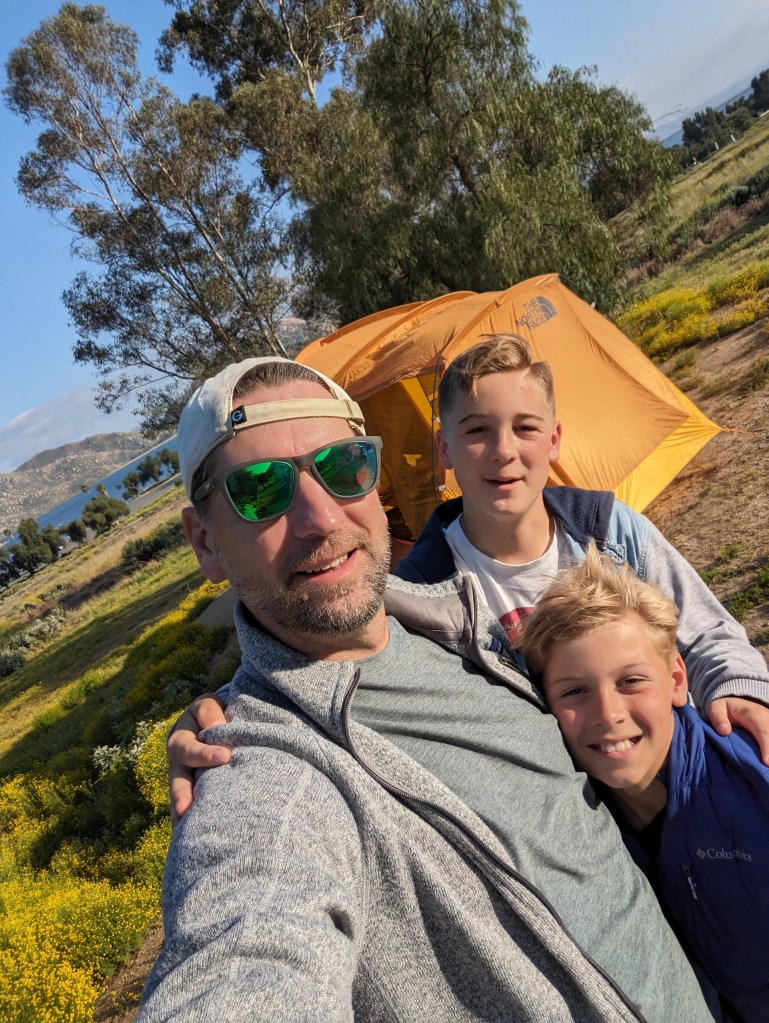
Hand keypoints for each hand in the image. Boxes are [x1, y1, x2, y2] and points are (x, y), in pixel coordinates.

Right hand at [167, 693, 229, 825]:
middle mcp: (179, 765)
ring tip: (186, 834)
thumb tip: (217, 726)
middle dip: (182, 797)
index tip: (226, 756)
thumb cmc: (213, 713)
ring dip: (183, 818)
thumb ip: (209, 712)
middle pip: (177, 783)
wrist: (216, 723)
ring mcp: (185, 783)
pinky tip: (194, 841)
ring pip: (180, 802)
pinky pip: (190, 813)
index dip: (206, 754)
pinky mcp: (195, 796)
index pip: (190, 749)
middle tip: (187, 810)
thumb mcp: (208, 705)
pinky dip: (191, 827)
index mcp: (181, 741)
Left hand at [707, 697, 768, 765]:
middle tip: (767, 772)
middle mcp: (767, 720)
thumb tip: (724, 731)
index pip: (763, 731)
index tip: (766, 763)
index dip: (766, 747)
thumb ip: (718, 718)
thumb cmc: (724, 708)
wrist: (734, 703)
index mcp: (754, 715)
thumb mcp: (715, 708)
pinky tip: (766, 766)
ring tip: (766, 771)